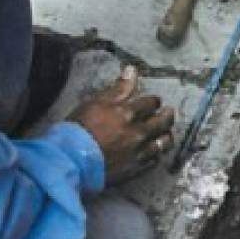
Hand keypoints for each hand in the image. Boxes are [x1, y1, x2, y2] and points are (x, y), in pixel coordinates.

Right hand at [69, 66, 174, 184]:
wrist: (71, 160)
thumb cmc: (79, 128)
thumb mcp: (96, 102)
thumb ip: (118, 88)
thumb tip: (132, 69)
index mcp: (129, 113)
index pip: (152, 102)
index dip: (153, 102)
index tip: (152, 103)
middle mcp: (139, 131)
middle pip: (163, 121)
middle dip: (167, 115)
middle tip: (167, 113)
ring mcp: (140, 151)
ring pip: (164, 142)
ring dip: (166, 135)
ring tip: (165, 133)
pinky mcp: (137, 169)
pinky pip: (155, 160)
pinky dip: (157, 154)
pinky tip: (154, 152)